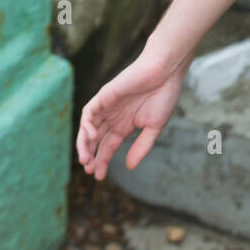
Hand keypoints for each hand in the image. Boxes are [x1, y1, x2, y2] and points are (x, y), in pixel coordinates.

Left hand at [76, 49, 187, 180]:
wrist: (165, 72)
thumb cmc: (164, 96)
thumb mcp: (154, 127)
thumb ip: (141, 146)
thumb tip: (129, 166)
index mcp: (125, 125)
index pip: (108, 146)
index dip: (102, 161)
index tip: (98, 176)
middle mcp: (113, 117)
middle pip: (95, 140)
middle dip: (90, 155)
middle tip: (89, 170)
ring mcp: (107, 107)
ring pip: (88, 128)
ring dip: (84, 144)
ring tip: (86, 159)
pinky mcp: (104, 96)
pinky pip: (88, 112)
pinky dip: (86, 125)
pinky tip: (92, 136)